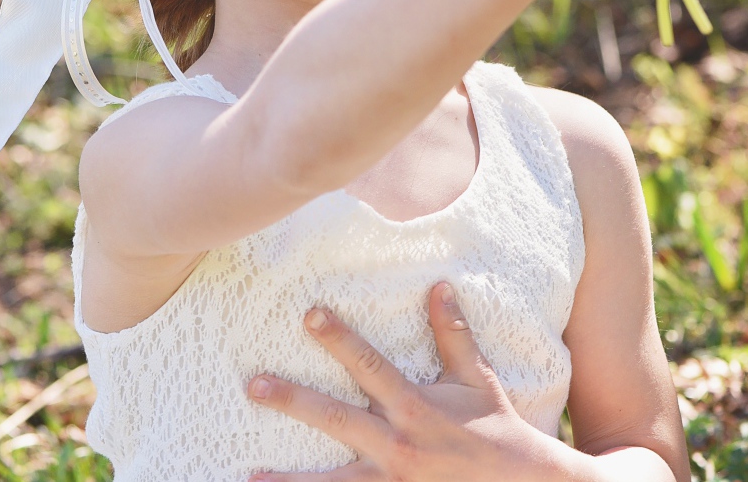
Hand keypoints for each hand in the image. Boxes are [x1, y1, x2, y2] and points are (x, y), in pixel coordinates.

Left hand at [242, 282, 567, 481]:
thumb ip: (454, 336)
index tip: (309, 315)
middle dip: (293, 402)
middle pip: (336, 420)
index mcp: (416, 408)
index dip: (340, 339)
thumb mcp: (477, 381)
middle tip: (253, 385)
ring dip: (289, 480)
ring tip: (250, 476)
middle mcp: (399, 445)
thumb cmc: (497, 431)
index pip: (370, 366)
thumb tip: (439, 286)